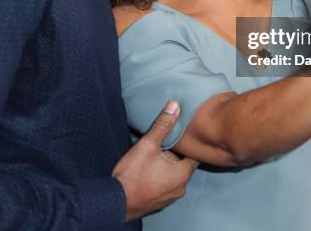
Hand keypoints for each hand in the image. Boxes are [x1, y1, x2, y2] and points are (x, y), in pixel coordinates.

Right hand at [112, 100, 197, 220]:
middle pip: (183, 164)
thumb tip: (175, 106)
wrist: (116, 202)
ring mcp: (170, 198)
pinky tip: (148, 171)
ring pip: (174, 176)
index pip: (194, 154)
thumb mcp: (148, 144)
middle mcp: (181, 188)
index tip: (182, 135)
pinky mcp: (159, 203)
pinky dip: (160, 177)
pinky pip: (165, 186)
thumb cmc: (133, 174)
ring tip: (155, 156)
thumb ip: (163, 125)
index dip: (188, 143)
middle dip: (175, 154)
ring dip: (167, 167)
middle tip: (164, 143)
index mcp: (183, 174)